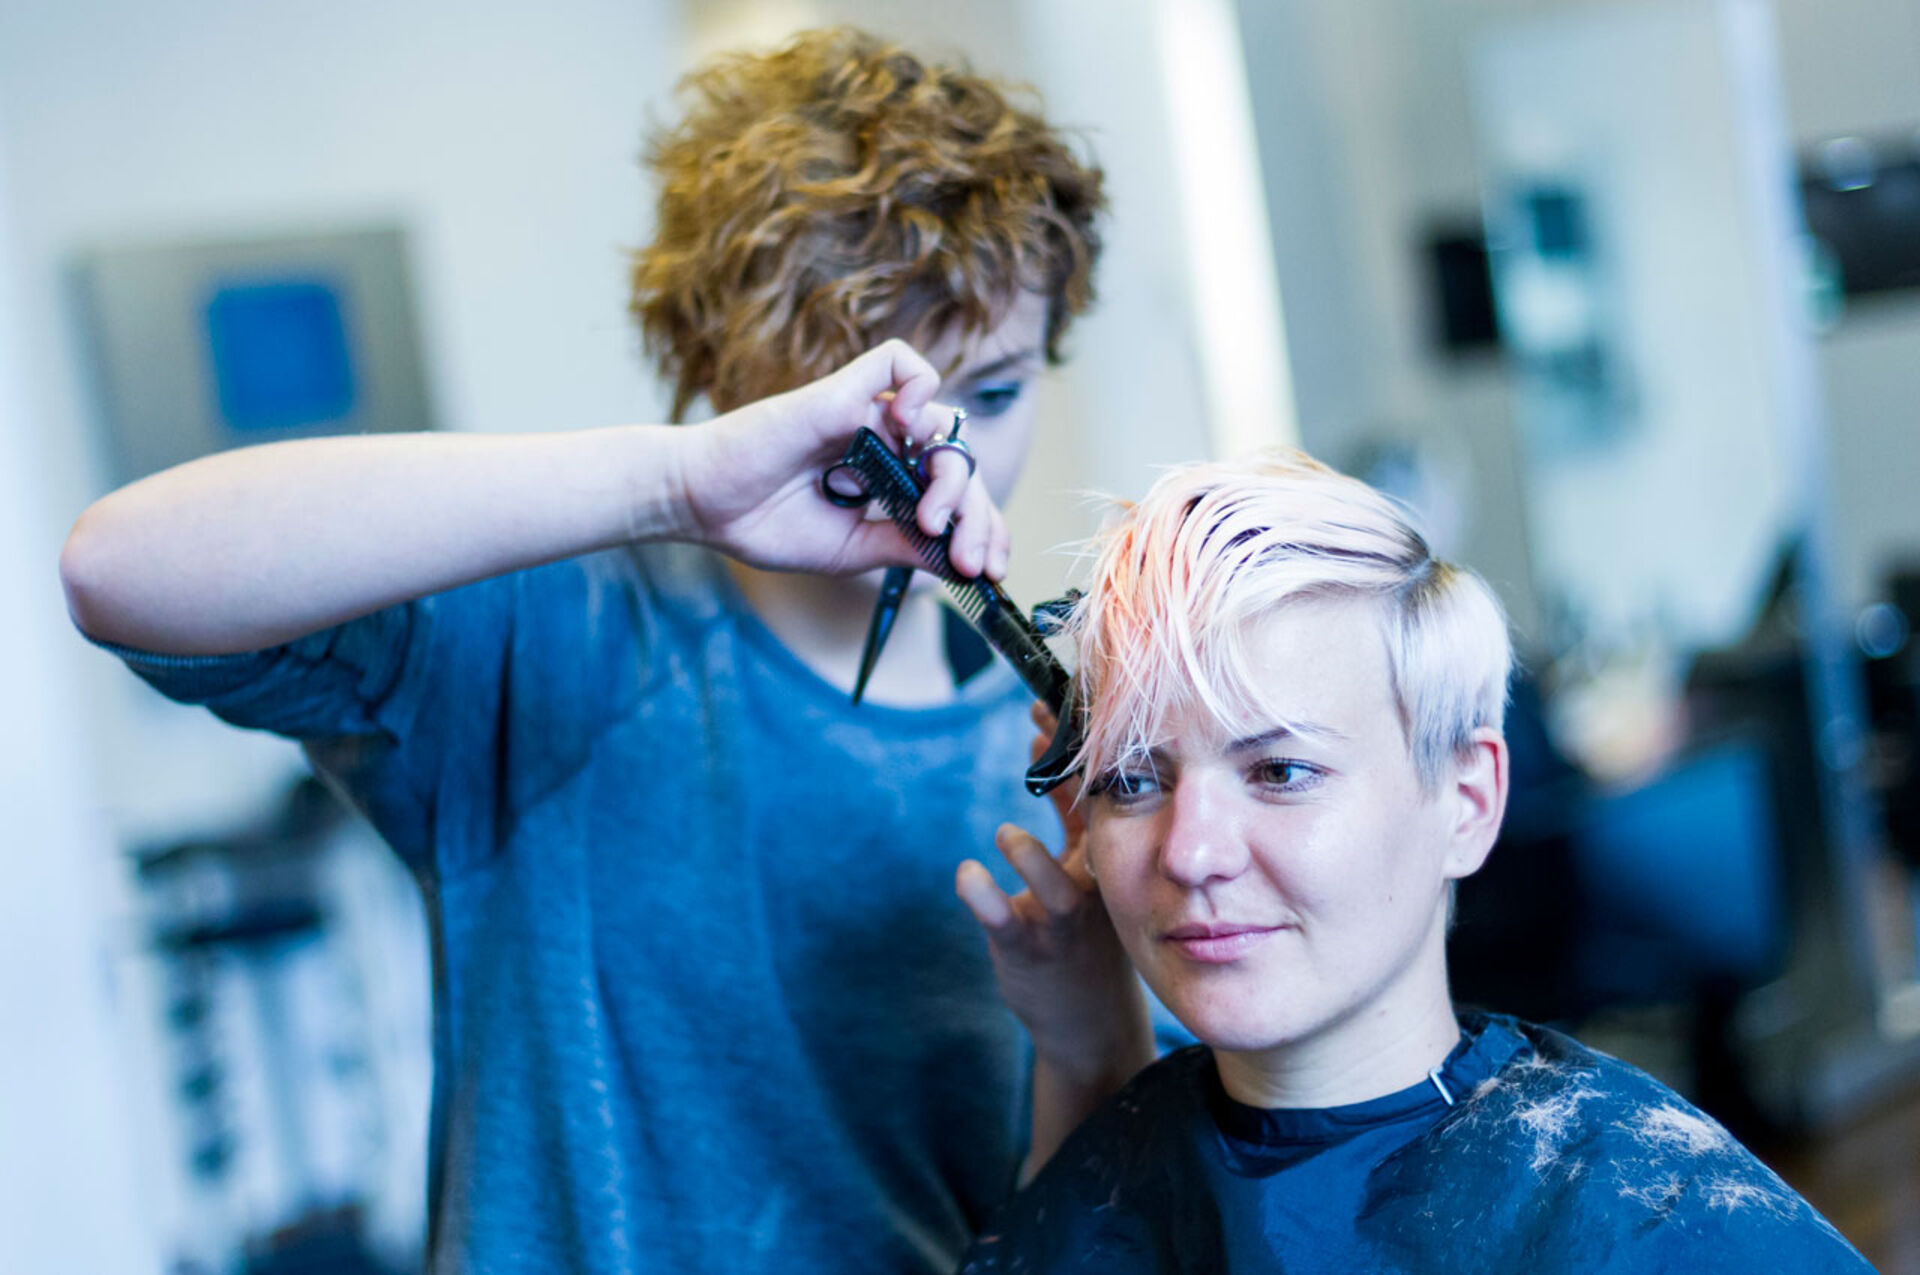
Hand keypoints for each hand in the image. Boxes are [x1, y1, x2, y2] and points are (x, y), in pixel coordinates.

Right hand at [675, 339, 1010, 577]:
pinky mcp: (841, 392)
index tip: (988, 571)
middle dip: (976, 514)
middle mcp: (884, 442)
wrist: (703, 507)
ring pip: (942, 422)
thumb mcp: (851, 550)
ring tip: (928, 518)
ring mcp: (865, 415)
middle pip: (958, 461)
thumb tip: (960, 557)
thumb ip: (905, 546)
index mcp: (887, 479)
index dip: (982, 526)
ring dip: (951, 476)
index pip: (956, 492)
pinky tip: (910, 433)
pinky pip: (899, 363)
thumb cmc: (763, 524)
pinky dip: (920, 387)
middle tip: (965, 557)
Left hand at [957, 704, 1153, 1086]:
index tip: (1045, 704)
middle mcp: (1091, 887)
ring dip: (1032, 860)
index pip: (1099, 793)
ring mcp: (1061, 923)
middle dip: (1067, 778)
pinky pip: (1007, 923)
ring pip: (1056, 890)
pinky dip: (986, 898)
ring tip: (1007, 835)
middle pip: (1088, 826)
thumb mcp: (1087, 864)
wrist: (1091, 1024)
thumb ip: (1066, 807)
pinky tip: (967, 877)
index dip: (1076, 746)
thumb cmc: (1084, 933)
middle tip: (1038, 733)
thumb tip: (1041, 741)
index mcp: (1107, 858)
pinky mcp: (1028, 951)